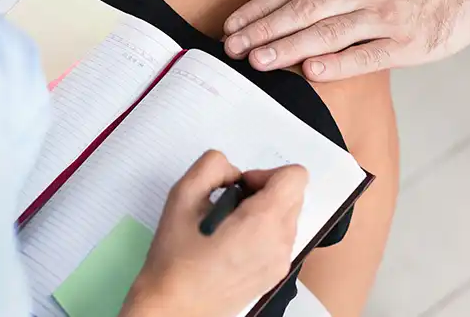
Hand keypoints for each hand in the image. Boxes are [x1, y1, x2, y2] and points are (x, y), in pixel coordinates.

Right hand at [120, 151, 307, 316]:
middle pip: (293, 194)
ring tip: (229, 227)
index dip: (266, 173)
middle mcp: (281, 242)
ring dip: (264, 211)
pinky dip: (263, 232)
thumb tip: (233, 173)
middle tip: (230, 204)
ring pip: (288, 216)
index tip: (240, 187)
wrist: (174, 308)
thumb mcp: (182, 196)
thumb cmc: (175, 258)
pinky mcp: (275, 275)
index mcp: (263, 221)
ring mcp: (281, 261)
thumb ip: (211, 166)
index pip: (295, 176)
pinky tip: (232, 244)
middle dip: (264, 190)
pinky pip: (281, 238)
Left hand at [223, 0, 469, 80]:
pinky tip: (311, 72)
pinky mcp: (406, 42)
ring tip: (259, 62)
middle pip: (302, 10)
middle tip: (233, 50)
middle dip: (263, 30)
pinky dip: (338, 63)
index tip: (231, 27)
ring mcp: (383, 15)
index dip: (259, 9)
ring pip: (328, 32)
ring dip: (289, 47)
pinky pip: (367, 54)